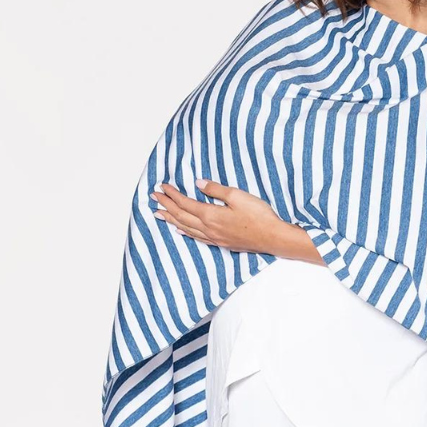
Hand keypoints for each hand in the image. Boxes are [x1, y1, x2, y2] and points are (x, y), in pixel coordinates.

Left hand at [150, 177, 311, 258]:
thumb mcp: (237, 196)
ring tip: (159, 214)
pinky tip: (180, 230)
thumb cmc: (258, 216)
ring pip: (186, 228)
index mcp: (211, 215)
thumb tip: (198, 184)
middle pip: (181, 216)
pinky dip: (185, 231)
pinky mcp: (221, 243)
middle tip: (153, 198)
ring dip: (171, 219)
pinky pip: (196, 237)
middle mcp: (208, 228)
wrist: (273, 237)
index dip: (172, 195)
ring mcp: (214, 238)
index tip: (161, 187)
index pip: (185, 204)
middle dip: (166, 206)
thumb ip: (215, 190)